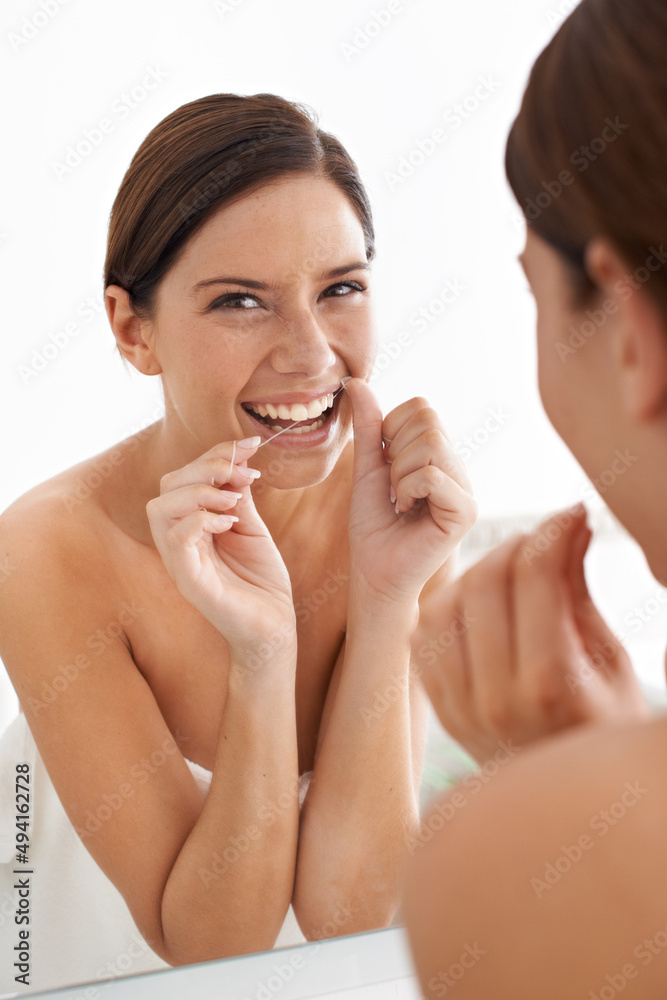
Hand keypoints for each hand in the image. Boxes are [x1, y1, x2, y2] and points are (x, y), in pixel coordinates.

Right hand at [146, 439, 295, 663]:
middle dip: (206, 465)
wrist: (274, 627)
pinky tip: (230, 522)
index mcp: (190, 525)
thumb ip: (239, 497)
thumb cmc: (261, 581)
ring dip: (200, 491)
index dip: (214, 452)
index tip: (250, 444)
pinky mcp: (189, 581)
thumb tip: (237, 462)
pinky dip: (202, 519)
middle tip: (242, 471)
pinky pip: (176, 539)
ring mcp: (180, 561)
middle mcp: (178, 541)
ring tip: (233, 500)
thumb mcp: (252, 528)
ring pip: (161, 507)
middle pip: (168, 485)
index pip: (184, 476)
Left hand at [344, 378, 476, 602]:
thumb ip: (368, 427)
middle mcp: (458, 468)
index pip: (422, 408)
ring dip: (399, 473)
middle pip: (428, 421)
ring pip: (430, 444)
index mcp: (440, 456)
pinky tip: (407, 511)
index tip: (386, 467)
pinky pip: (432, 475)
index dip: (391, 429)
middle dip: (395, 451)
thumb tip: (357, 382)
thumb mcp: (367, 468)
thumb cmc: (373, 527)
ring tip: (400, 501)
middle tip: (394, 488)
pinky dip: (407, 489)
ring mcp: (466, 489)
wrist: (374, 573)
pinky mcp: (466, 512)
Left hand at [416, 505, 648, 762]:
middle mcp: (494, 698)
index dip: (551, 532)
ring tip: (509, 571)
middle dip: (514, 545)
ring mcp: (459, 708)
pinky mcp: (441, 710)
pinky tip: (477, 604)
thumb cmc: (603, 724)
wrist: (570, 804)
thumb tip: (569, 522)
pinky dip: (446, 608)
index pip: (532, 577)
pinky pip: (425, 638)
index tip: (571, 515)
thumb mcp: (609, 659)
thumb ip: (578, 589)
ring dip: (474, 574)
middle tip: (542, 539)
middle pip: (482, 584)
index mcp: (550, 684)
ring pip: (442, 606)